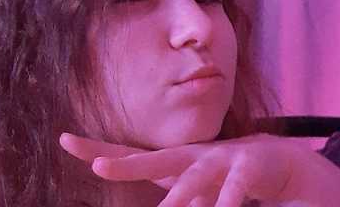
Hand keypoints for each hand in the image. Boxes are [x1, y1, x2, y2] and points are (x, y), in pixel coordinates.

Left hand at [59, 132, 297, 206]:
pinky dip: (227, 203)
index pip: (132, 155)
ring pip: (194, 180)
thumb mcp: (194, 192)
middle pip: (156, 160)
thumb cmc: (225, 179)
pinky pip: (234, 190)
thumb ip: (175, 200)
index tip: (65, 139)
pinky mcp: (247, 168)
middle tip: (98, 166)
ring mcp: (220, 159)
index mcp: (175, 163)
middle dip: (127, 164)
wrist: (275, 161)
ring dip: (178, 197)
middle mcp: (193, 157)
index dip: (99, 149)